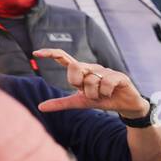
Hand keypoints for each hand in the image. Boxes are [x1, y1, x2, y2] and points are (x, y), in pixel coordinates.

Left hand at [33, 49, 149, 118]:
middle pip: (76, 67)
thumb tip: (40, 107)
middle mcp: (92, 67)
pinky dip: (105, 93)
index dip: (50, 54)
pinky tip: (111, 93)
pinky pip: (105, 82)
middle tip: (88, 92)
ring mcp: (106, 70)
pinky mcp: (118, 75)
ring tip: (102, 95)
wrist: (125, 106)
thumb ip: (61, 103)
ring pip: (91, 79)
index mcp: (82, 71)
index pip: (64, 57)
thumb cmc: (103, 100)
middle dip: (79, 83)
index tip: (36, 53)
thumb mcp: (80, 103)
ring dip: (95, 94)